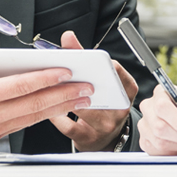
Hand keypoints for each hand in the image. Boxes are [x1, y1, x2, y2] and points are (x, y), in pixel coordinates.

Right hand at [0, 36, 91, 156]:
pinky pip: (26, 123)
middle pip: (35, 105)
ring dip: (61, 107)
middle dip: (64, 95)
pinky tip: (60, 107)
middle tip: (87, 87)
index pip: (20, 87)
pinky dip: (46, 115)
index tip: (65, 71)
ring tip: (83, 98)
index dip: (44, 79)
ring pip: (35, 117)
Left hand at [49, 31, 138, 150]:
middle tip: (64, 73)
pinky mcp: (88, 139)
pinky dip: (56, 116)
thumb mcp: (104, 82)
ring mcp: (105, 126)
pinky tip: (49, 109)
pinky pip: (68, 125)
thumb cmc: (104, 103)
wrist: (107, 138)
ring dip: (64, 97)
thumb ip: (86, 57)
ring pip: (83, 108)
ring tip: (52, 89)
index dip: (101, 64)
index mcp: (126, 91)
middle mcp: (119, 109)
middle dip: (79, 81)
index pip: (117, 72)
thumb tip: (67, 37)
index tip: (87, 57)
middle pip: (99, 91)